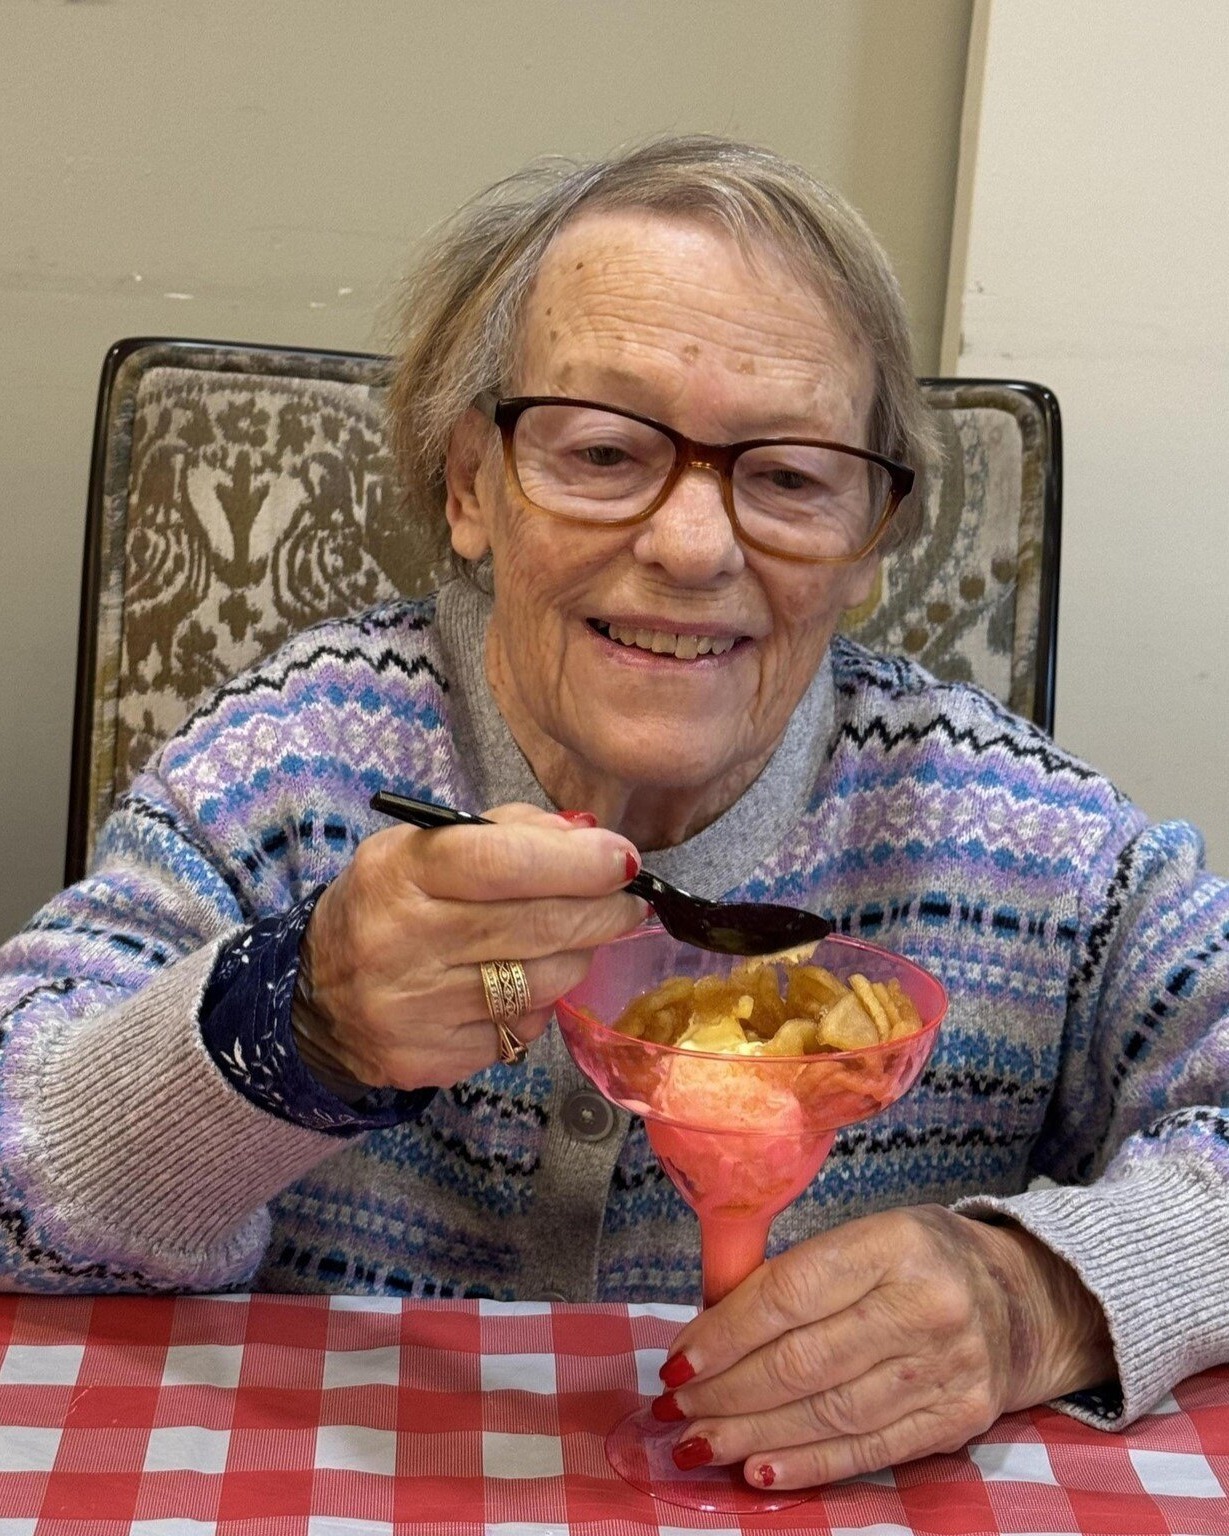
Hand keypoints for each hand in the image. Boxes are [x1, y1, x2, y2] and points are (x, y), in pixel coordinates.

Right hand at [295, 803, 645, 1090]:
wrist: (317, 996)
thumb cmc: (391, 904)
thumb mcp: (425, 846)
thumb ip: (509, 831)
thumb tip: (589, 839)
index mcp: (400, 873)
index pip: (504, 863)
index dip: (578, 863)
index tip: (623, 860)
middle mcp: (403, 943)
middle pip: (537, 926)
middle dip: (601, 911)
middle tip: (628, 901)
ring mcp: (417, 1010)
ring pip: (542, 982)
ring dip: (579, 956)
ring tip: (580, 938)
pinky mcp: (433, 1060)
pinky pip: (521, 1029)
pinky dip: (539, 1003)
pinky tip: (528, 983)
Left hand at [654, 1205, 1114, 1489]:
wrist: (1024, 1299)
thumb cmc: (920, 1259)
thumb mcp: (866, 1238)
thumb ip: (796, 1275)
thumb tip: (708, 1327)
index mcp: (895, 1244)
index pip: (791, 1293)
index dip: (726, 1332)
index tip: (677, 1360)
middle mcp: (926, 1306)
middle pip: (805, 1361)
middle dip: (727, 1391)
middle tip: (674, 1409)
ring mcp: (947, 1369)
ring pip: (830, 1413)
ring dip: (753, 1434)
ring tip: (699, 1444)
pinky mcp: (958, 1421)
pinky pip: (869, 1451)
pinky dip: (809, 1465)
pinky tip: (759, 1469)